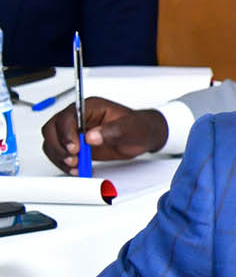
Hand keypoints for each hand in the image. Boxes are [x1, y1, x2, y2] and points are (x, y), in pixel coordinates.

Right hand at [44, 99, 165, 171]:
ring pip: (51, 141)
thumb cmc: (138, 127)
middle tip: (73, 159)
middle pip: (52, 128)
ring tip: (75, 166)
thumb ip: (111, 131)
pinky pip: (58, 152)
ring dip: (58, 156)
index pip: (67, 116)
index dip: (66, 132)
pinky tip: (75, 168)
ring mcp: (74, 131)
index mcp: (89, 107)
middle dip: (58, 146)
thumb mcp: (130, 128)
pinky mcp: (74, 144)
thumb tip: (91, 137)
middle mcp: (78, 118)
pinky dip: (62, 162)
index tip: (74, 148)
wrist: (143, 136)